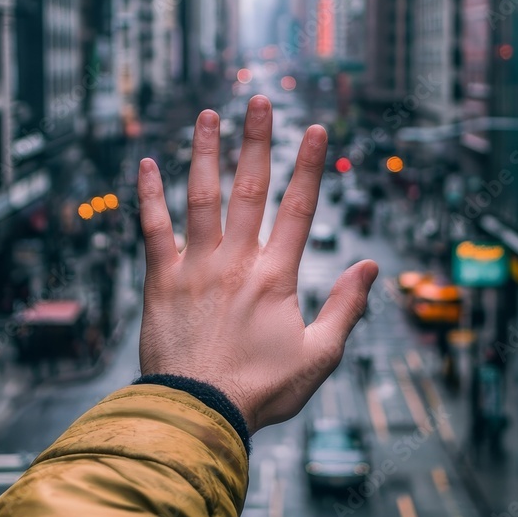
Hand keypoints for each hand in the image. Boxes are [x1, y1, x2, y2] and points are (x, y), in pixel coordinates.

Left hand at [137, 95, 377, 433]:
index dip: (309, 167)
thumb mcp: (319, 357)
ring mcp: (196, 267)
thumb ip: (346, 309)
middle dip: (257, 142)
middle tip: (259, 102)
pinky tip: (147, 164)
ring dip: (205, 154)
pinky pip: (153, 229)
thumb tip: (370, 267)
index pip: (299, 209)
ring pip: (201, 198)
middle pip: (249, 189)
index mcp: (276, 277)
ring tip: (209, 115)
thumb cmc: (260, 391)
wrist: (199, 414)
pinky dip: (149, 196)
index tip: (316, 131)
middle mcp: (236, 261)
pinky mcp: (161, 280)